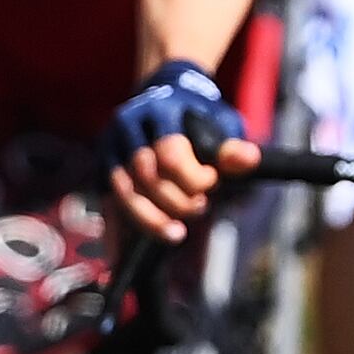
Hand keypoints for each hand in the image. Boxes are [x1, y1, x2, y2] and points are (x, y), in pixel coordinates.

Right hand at [106, 57, 257, 244]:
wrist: (166, 96)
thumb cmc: (199, 115)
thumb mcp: (220, 123)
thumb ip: (230, 147)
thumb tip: (249, 161)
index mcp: (159, 110)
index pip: (170, 153)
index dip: (194, 178)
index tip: (213, 183)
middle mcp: (128, 126)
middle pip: (145, 174)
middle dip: (175, 200)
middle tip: (200, 207)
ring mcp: (111, 146)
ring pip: (124, 192)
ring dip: (150, 219)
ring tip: (176, 235)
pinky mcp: (103, 167)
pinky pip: (107, 204)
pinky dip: (115, 231)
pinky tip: (120, 258)